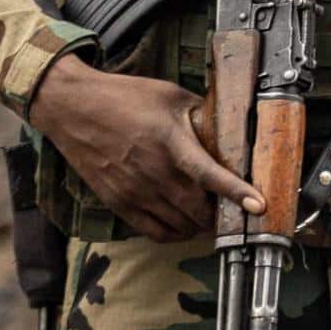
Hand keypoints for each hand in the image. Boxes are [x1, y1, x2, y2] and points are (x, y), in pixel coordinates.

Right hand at [28, 55, 259, 244]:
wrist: (72, 108)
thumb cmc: (121, 97)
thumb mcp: (167, 94)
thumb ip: (198, 113)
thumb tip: (225, 124)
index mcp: (170, 141)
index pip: (210, 174)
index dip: (236, 192)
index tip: (258, 206)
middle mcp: (153, 172)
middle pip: (198, 210)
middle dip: (220, 215)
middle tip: (232, 211)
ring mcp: (134, 191)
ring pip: (179, 226)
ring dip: (199, 226)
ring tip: (208, 216)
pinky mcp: (118, 202)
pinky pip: (154, 232)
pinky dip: (174, 234)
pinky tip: (182, 225)